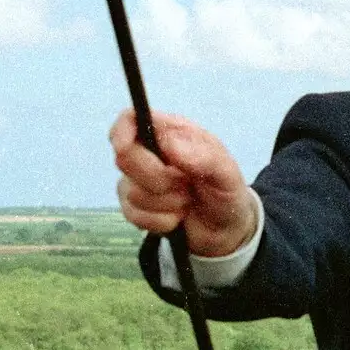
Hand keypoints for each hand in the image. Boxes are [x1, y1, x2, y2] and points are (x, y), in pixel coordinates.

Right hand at [110, 109, 256, 256]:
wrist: (226, 229)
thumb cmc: (226, 191)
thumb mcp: (227, 173)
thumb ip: (203, 156)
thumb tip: (168, 142)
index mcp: (170, 133)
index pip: (130, 120)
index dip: (122, 131)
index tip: (126, 148)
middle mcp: (149, 154)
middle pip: (124, 158)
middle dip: (157, 178)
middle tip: (185, 183)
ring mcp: (138, 182)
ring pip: (132, 193)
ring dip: (166, 203)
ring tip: (187, 200)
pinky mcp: (135, 209)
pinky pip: (134, 216)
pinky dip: (161, 221)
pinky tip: (177, 216)